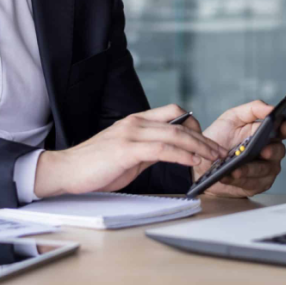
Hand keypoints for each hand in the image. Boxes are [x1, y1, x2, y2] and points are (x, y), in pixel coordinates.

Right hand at [33, 104, 227, 197]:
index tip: (207, 141)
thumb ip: (149, 149)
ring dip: (199, 147)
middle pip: (180, 122)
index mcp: (136, 121)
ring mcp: (131, 134)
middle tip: (219, 151)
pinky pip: (163, 149)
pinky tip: (193, 163)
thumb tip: (172, 154)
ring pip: (176, 134)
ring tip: (213, 158)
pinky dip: (182, 155)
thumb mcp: (127, 154)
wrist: (66, 172)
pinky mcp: (126, 149)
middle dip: (204, 137)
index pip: (173, 112)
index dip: (194, 124)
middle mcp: (135, 122)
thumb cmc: (94, 167)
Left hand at [193, 100, 285, 197]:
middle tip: (263, 151)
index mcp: (269, 132)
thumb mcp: (233, 118)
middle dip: (272, 151)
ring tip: (236, 169)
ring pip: (265, 169)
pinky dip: (240, 179)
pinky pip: (253, 183)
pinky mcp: (257, 184)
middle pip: (280, 150)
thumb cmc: (220, 137)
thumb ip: (252, 109)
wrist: (204, 160)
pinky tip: (228, 176)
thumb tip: (270, 108)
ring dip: (250, 169)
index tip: (284, 126)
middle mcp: (271, 150)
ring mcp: (266, 168)